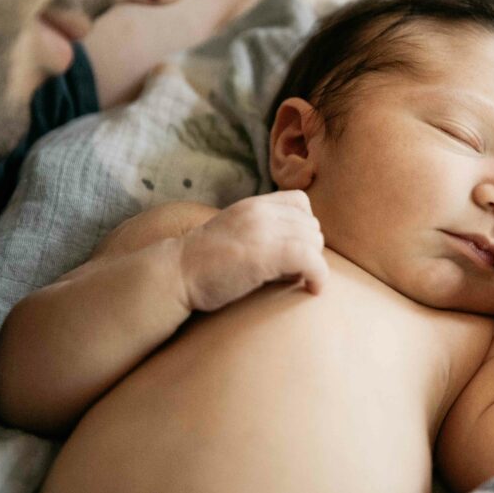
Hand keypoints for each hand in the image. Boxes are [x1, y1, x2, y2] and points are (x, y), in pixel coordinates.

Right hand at [177, 190, 327, 310]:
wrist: (174, 275)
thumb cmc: (203, 266)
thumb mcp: (235, 235)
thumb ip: (263, 233)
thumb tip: (300, 253)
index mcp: (253, 205)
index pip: (300, 202)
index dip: (304, 227)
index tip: (295, 249)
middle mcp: (260, 212)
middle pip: (311, 225)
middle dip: (310, 249)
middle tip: (296, 271)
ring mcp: (262, 231)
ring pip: (314, 241)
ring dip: (314, 263)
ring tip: (300, 280)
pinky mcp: (265, 255)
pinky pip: (311, 260)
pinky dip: (319, 276)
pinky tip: (313, 290)